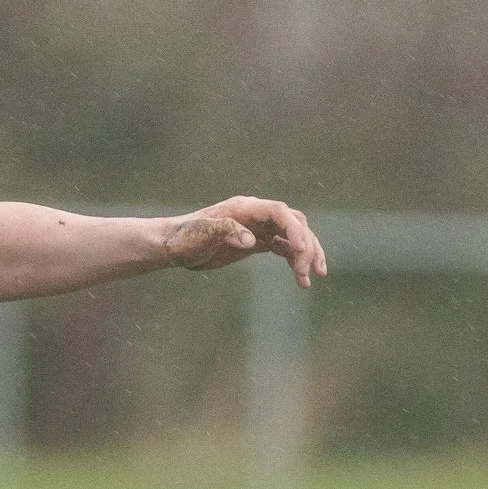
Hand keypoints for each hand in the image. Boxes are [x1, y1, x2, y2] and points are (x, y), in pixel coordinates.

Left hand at [166, 197, 327, 286]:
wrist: (174, 246)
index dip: (295, 230)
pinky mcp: (257, 242)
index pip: (280, 213)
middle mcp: (256, 215)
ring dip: (307, 255)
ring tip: (313, 278)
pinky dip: (294, 261)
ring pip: (293, 236)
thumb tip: (250, 240)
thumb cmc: (184, 238)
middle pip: (294, 223)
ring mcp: (258, 228)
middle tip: (307, 272)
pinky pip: (283, 248)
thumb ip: (224, 231)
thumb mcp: (200, 234)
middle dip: (306, 246)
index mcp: (245, 208)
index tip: (301, 252)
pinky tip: (301, 280)